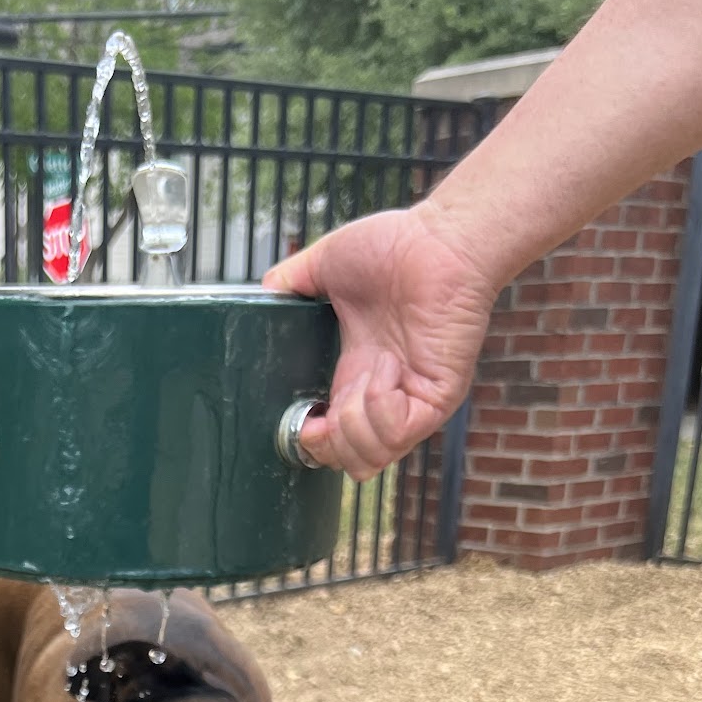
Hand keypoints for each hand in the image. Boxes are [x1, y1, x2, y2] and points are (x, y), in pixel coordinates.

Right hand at [263, 201, 499, 480]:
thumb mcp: (324, 266)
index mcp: (357, 377)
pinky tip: (384, 367)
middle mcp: (383, 396)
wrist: (441, 238)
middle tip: (331, 403)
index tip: (304, 418)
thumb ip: (288, 283)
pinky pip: (398, 432)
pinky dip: (379, 405)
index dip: (312, 443)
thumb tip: (261, 297)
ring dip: (353, 422)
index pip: (334, 443)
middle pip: (350, 463)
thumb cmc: (395, 246)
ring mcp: (412, 400)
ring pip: (371, 459)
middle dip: (328, 443)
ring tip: (365, 374)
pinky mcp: (438, 396)